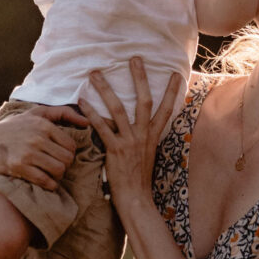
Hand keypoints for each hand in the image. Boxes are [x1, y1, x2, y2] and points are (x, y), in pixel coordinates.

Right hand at [0, 105, 87, 189]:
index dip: (69, 154)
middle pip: (67, 159)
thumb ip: (63, 113)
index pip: (71, 146)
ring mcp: (28, 153)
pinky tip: (47, 182)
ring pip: (58, 170)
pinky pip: (45, 181)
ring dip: (58, 176)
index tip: (61, 156)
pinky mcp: (19, 167)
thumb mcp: (38, 113)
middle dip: (65, 166)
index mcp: (44, 125)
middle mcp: (37, 138)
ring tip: (53, 174)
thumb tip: (87, 122)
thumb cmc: (18, 126)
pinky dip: (50, 185)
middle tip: (58, 166)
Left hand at [78, 59, 183, 205]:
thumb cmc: (140, 179)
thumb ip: (144, 138)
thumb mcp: (148, 154)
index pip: (166, 109)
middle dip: (139, 78)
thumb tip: (142, 125)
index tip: (176, 74)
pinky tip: (82, 100)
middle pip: (144, 100)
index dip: (172, 91)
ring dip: (105, 89)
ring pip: (118, 109)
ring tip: (95, 73)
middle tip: (134, 58)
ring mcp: (129, 141)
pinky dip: (91, 112)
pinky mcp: (114, 149)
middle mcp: (143, 135)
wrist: (136, 200)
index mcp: (153, 136)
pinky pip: (101, 126)